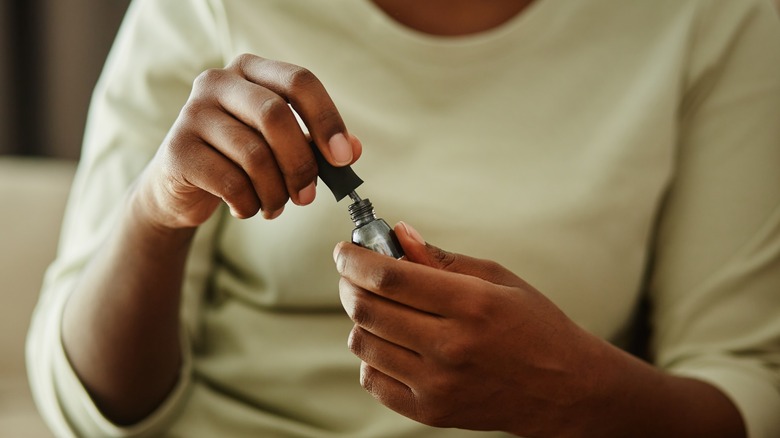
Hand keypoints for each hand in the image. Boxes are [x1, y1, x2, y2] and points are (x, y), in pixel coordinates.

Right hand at [134, 54, 361, 228]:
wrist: (179, 185)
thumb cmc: (238, 158)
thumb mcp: (281, 146)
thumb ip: (316, 144)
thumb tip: (352, 150)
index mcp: (251, 70)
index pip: (299, 81)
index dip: (327, 119)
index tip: (343, 158)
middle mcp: (218, 82)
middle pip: (276, 116)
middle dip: (301, 163)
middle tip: (308, 196)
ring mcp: (192, 113)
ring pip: (254, 155)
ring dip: (275, 193)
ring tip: (275, 207)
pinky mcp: (177, 150)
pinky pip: (230, 182)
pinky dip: (248, 204)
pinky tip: (246, 208)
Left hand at [334, 222, 608, 435]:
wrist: (564, 388)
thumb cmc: (535, 326)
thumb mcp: (498, 279)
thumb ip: (441, 259)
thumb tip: (398, 234)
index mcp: (471, 304)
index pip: (390, 278)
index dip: (355, 260)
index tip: (343, 251)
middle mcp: (451, 347)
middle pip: (368, 309)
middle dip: (350, 284)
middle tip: (355, 274)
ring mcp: (438, 384)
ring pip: (363, 344)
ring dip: (361, 319)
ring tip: (381, 309)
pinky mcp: (431, 412)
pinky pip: (373, 379)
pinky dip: (372, 356)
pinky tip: (392, 343)